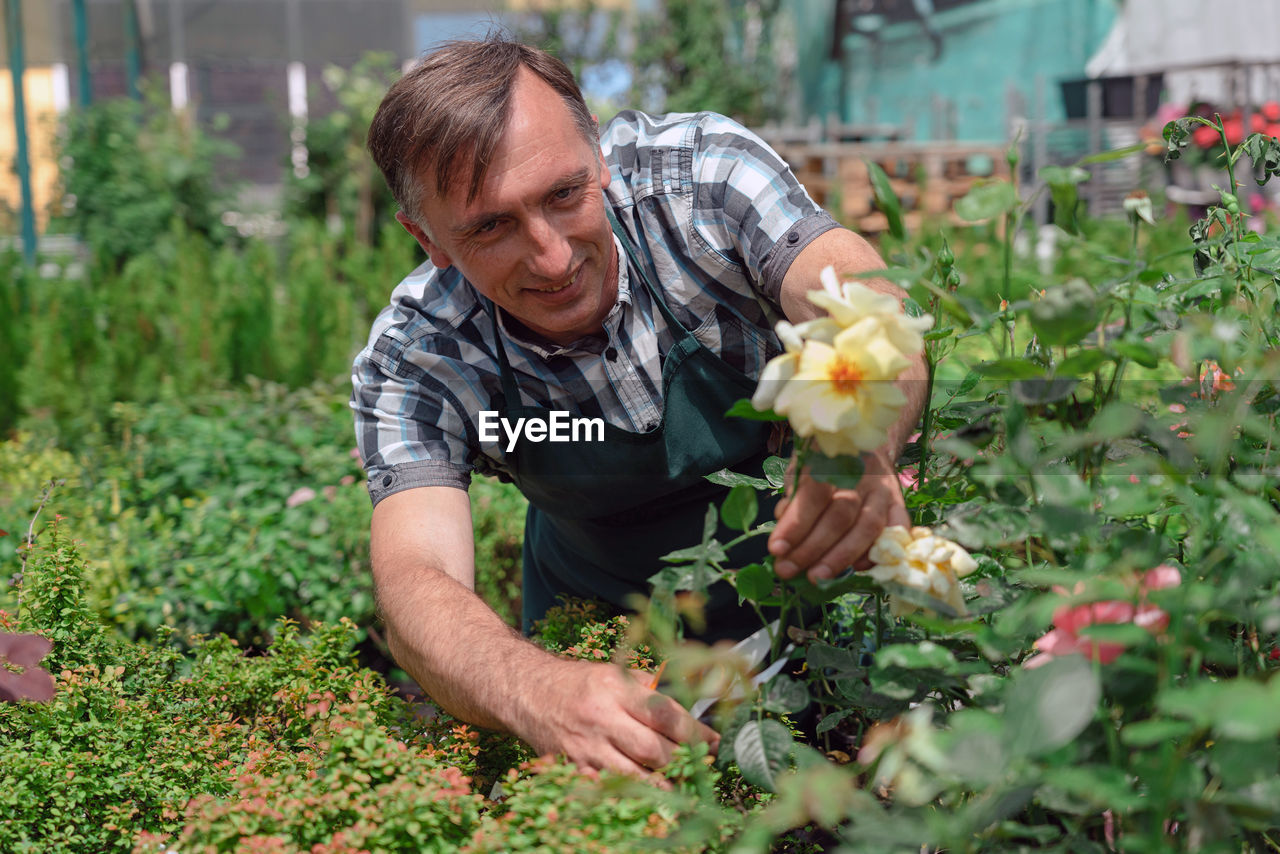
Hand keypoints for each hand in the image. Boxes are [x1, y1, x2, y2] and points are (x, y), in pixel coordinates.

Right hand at [512, 657, 719, 780]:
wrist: (527, 693)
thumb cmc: (579, 683)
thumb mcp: (614, 674)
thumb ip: (648, 692)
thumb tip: (688, 714)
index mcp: (615, 689)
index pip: (664, 714)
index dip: (694, 732)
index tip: (714, 742)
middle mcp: (600, 718)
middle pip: (652, 750)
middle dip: (682, 761)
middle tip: (700, 765)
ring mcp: (585, 748)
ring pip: (633, 776)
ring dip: (662, 784)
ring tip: (682, 785)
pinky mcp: (572, 768)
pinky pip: (607, 789)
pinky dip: (630, 794)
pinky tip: (647, 795)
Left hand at [768, 449, 909, 581]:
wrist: (862, 443)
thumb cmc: (823, 464)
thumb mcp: (800, 471)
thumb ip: (793, 499)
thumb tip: (784, 531)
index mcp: (830, 460)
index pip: (813, 496)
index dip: (795, 525)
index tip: (776, 549)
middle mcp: (861, 474)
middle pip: (840, 516)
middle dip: (812, 548)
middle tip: (788, 569)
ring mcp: (883, 489)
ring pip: (867, 527)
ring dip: (841, 557)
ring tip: (817, 577)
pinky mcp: (899, 503)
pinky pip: (896, 532)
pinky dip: (877, 553)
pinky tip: (857, 568)